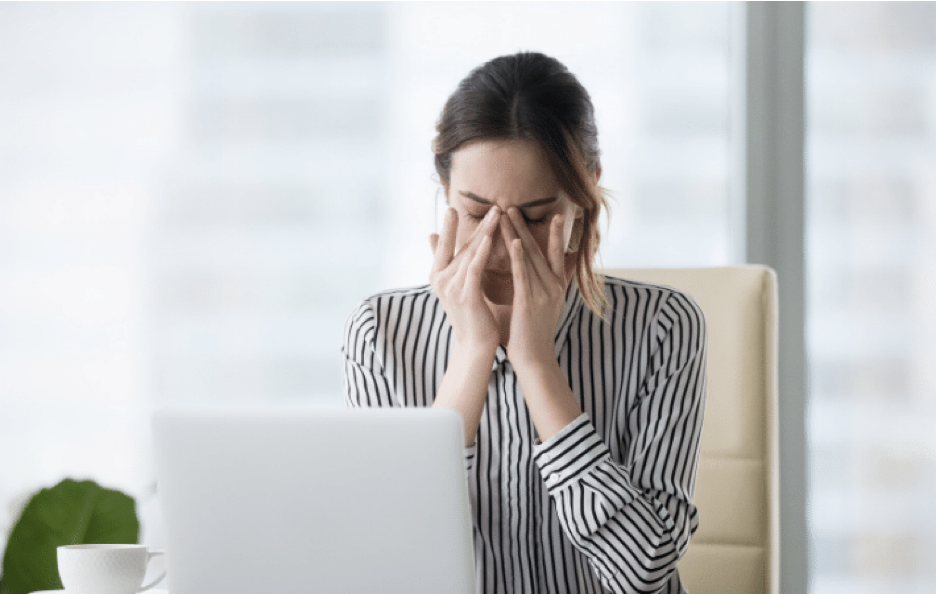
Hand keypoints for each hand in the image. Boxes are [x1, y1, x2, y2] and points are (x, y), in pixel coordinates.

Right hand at [429, 206, 500, 353]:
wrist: (474, 345)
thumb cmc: (469, 314)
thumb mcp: (452, 284)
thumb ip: (444, 260)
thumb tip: (429, 235)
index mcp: (437, 275)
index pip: (444, 245)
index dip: (448, 226)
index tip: (452, 207)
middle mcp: (441, 279)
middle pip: (459, 245)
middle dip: (475, 224)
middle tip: (489, 205)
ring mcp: (452, 287)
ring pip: (469, 253)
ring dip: (484, 231)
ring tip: (496, 214)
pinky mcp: (466, 295)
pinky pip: (474, 268)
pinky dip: (481, 252)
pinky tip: (489, 239)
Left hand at [501, 207, 568, 369]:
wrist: (534, 359)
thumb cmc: (534, 333)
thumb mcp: (547, 306)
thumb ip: (547, 287)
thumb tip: (551, 274)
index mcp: (557, 287)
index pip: (556, 254)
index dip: (556, 234)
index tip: (556, 215)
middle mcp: (553, 287)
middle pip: (540, 250)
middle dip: (527, 227)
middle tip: (514, 206)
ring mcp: (544, 293)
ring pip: (529, 257)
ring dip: (517, 234)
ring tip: (507, 214)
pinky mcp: (530, 302)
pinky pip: (523, 275)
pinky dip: (519, 257)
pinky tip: (514, 242)